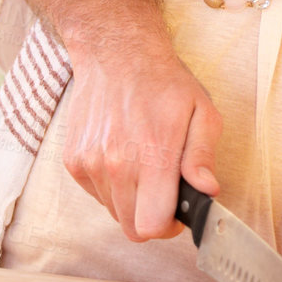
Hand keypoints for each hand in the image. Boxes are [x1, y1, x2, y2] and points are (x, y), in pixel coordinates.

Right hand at [61, 32, 222, 242]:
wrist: (116, 53)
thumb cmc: (163, 82)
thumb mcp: (201, 112)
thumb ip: (202, 156)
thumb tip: (208, 190)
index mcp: (152, 155)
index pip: (151, 226)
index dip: (168, 227)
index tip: (177, 212)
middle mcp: (116, 164)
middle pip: (131, 228)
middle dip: (151, 217)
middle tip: (163, 191)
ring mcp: (90, 163)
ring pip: (113, 212)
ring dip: (131, 200)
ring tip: (143, 165)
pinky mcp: (74, 161)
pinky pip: (96, 194)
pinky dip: (111, 186)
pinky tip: (123, 156)